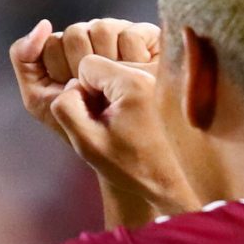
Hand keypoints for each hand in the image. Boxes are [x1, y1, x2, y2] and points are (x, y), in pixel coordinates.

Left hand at [8, 18, 160, 127]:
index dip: (58, 71)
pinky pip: (131, 36)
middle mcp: (92, 37)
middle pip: (75, 34)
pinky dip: (132, 60)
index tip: (71, 92)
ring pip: (102, 29)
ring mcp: (120, 35)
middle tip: (92, 95)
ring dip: (106, 65)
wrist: (122, 147)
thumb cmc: (77, 125)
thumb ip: (24, 58)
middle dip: (79, 70)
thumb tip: (44, 23)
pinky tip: (133, 77)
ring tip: (112, 89)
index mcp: (66, 48)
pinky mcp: (148, 38)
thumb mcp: (38, 98)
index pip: (52, 42)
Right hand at [11, 19, 197, 223]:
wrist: (173, 181)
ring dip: (119, 90)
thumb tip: (71, 85)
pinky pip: (141, 71)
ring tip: (130, 121)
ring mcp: (169, 72)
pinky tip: (143, 116)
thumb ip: (67, 109)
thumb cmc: (131, 166)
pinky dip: (136, 90)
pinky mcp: (176, 78)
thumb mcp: (88, 144)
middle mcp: (155, 70)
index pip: (88, 63)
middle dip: (103, 90)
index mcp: (134, 83)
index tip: (98, 117)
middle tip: (114, 122)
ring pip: (124, 66)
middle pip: (108, 62)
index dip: (83, 92)